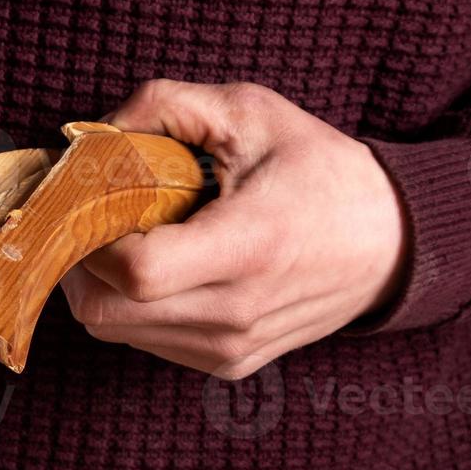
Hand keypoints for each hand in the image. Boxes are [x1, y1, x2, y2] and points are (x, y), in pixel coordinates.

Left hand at [60, 80, 406, 378]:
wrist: (392, 242)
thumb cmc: (320, 171)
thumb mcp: (249, 111)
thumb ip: (164, 105)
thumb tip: (90, 133)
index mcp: (249, 246)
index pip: (134, 271)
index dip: (90, 236)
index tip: (90, 200)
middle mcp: (238, 312)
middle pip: (106, 312)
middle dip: (78, 263)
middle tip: (89, 218)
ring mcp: (232, 347)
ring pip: (116, 330)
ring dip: (102, 285)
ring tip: (131, 237)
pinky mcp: (229, 364)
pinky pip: (146, 342)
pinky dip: (132, 306)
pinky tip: (161, 265)